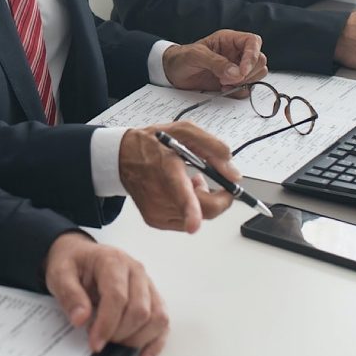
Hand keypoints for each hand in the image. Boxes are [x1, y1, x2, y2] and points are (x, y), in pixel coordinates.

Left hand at [43, 232, 168, 355]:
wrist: (80, 256)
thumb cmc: (73, 264)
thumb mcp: (60, 274)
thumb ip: (69, 295)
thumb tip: (81, 318)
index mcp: (114, 261)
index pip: (118, 297)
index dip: (107, 324)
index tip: (94, 342)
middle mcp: (136, 271)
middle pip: (140, 310)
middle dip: (120, 333)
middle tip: (100, 340)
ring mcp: (147, 285)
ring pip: (156, 317)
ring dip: (137, 338)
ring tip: (116, 343)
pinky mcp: (152, 298)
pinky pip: (163, 322)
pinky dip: (155, 342)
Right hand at [120, 122, 239, 231]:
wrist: (122, 156)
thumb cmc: (152, 143)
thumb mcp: (184, 131)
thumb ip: (213, 148)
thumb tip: (233, 173)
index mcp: (167, 170)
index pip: (180, 195)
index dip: (190, 212)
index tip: (194, 224)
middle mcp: (160, 195)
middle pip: (202, 213)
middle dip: (218, 198)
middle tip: (210, 180)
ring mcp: (156, 211)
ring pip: (198, 218)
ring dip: (203, 201)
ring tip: (190, 181)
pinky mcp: (155, 221)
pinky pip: (186, 221)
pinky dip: (191, 208)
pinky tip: (180, 191)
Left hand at [162, 30, 267, 90]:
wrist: (172, 73)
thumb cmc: (182, 58)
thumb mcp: (196, 56)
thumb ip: (216, 62)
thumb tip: (236, 73)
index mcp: (230, 40)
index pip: (253, 42)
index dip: (252, 56)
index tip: (242, 71)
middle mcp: (237, 53)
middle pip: (259, 60)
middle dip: (248, 72)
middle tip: (228, 79)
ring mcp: (237, 68)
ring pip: (258, 74)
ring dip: (244, 82)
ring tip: (224, 82)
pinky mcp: (234, 82)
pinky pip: (248, 88)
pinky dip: (239, 91)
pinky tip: (223, 88)